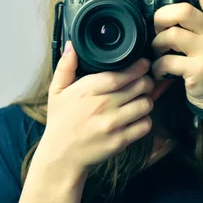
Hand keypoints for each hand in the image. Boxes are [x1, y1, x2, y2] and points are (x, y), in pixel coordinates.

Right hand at [40, 41, 154, 172]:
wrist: (62, 156)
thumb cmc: (61, 121)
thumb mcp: (56, 92)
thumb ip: (65, 67)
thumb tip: (71, 46)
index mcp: (87, 90)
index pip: (120, 75)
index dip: (137, 67)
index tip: (144, 63)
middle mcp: (102, 106)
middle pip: (139, 87)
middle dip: (146, 81)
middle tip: (144, 81)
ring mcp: (112, 125)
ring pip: (145, 104)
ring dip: (146, 100)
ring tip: (140, 99)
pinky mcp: (120, 141)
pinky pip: (145, 125)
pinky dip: (145, 120)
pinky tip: (137, 117)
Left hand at [150, 0, 202, 115]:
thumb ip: (197, 27)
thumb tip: (163, 12)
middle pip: (183, 10)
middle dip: (161, 18)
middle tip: (156, 30)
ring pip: (171, 35)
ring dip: (156, 44)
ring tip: (156, 54)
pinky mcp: (200, 71)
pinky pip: (167, 61)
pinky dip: (157, 67)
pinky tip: (159, 72)